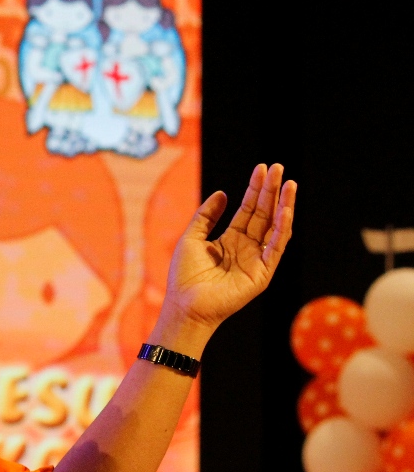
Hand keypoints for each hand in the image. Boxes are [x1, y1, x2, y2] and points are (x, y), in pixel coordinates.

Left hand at [157, 163, 295, 349]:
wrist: (184, 305)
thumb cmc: (184, 276)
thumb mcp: (192, 238)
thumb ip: (206, 216)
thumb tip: (222, 194)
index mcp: (231, 241)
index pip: (248, 210)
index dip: (255, 189)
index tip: (261, 168)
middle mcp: (247, 248)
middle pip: (263, 214)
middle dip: (271, 191)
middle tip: (277, 167)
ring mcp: (257, 260)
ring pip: (275, 227)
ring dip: (283, 205)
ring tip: (288, 183)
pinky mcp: (263, 273)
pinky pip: (276, 247)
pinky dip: (282, 228)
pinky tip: (285, 210)